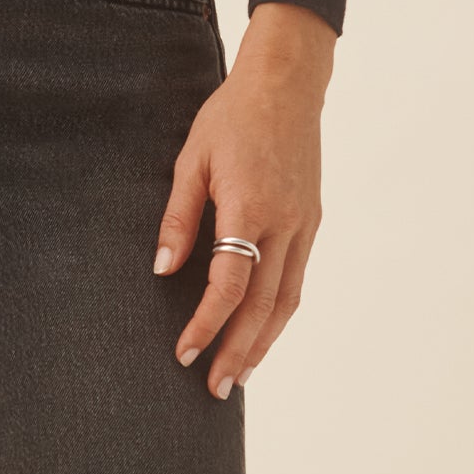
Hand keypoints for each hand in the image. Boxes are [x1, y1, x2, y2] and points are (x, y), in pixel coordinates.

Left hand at [151, 1, 335, 396]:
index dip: (205, 325)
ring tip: (239, 375)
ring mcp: (304, 225)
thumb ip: (179, 217)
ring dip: (264, 343)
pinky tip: (263, 330)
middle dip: (237, 351)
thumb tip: (162, 270)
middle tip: (214, 389)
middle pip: (262, 307)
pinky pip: (297, 279)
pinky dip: (280, 313)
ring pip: (287, 301)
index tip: (182, 352)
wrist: (287, 84)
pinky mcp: (311, 221)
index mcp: (250, 208)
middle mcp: (284, 225)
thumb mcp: (192, 159)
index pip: (229, 287)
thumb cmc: (232, 116)